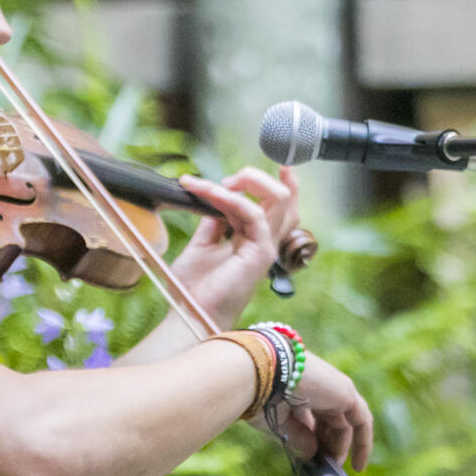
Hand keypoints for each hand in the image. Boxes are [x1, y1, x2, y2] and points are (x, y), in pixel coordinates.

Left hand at [170, 167, 302, 328]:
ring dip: (246, 182)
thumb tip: (213, 197)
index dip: (279, 181)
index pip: (278, 205)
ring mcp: (265, 247)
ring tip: (217, 185)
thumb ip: (214, 220)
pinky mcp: (260, 254)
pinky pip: (254, 214)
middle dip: (258, 178)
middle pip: (285, 199)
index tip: (274, 162)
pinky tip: (211, 193)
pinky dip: (231, 198)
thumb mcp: (203, 243)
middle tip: (228, 179)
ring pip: (279, 200)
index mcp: (254, 240)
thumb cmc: (195, 288)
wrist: (189, 313)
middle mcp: (265, 242)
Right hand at [266, 355, 374, 471]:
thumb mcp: (279, 423)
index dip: (313, 437)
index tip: (311, 457)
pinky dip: (362, 443)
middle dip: (328, 445)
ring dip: (340, 447)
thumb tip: (312, 455)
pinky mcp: (346, 392)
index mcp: (298, 386)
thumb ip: (299, 439)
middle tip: (323, 468)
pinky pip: (361, 421)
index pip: (312, 415)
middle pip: (330, 420)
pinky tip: (358, 465)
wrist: (264, 374)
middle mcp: (318, 385)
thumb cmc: (262, 397)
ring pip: (345, 423)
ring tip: (334, 470)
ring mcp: (333, 387)